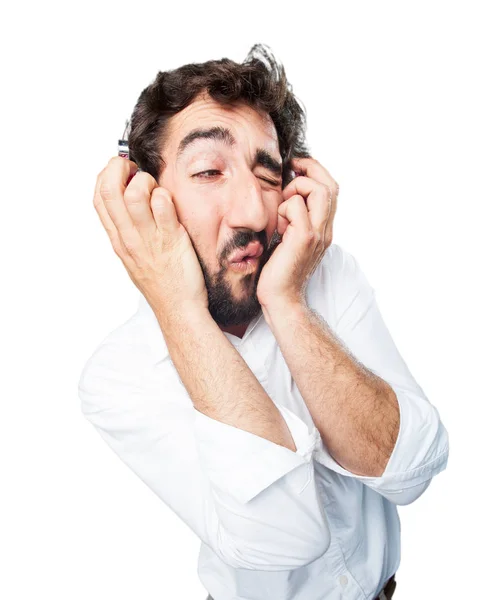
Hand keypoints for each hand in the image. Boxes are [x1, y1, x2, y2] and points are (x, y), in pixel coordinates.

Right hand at [93, 156, 207, 317]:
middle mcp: (129, 237)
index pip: (98, 197)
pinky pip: (163, 207)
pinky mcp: (171, 240)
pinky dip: (165, 197)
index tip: (122, 171)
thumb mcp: (135, 254)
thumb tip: (132, 198)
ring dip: (146, 181)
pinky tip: (171, 203)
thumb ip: (130, 229)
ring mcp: (148, 239)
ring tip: (157, 190)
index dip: (107, 175)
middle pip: (109, 189)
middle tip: (137, 170)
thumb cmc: (162, 281)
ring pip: (134, 194)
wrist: (178, 308)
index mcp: (118, 238)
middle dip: (120, 168)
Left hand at [257, 157, 338, 308]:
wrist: (281, 297)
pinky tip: (277, 226)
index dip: (315, 171)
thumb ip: (293, 218)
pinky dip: (283, 208)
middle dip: (309, 169)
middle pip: (330, 184)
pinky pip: (295, 205)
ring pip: (317, 189)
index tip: (295, 168)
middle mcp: (325, 229)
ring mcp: (318, 233)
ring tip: (282, 208)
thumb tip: (285, 193)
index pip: (331, 189)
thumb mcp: (288, 238)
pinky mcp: (304, 238)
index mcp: (323, 228)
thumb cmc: (278, 270)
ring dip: (295, 189)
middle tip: (289, 170)